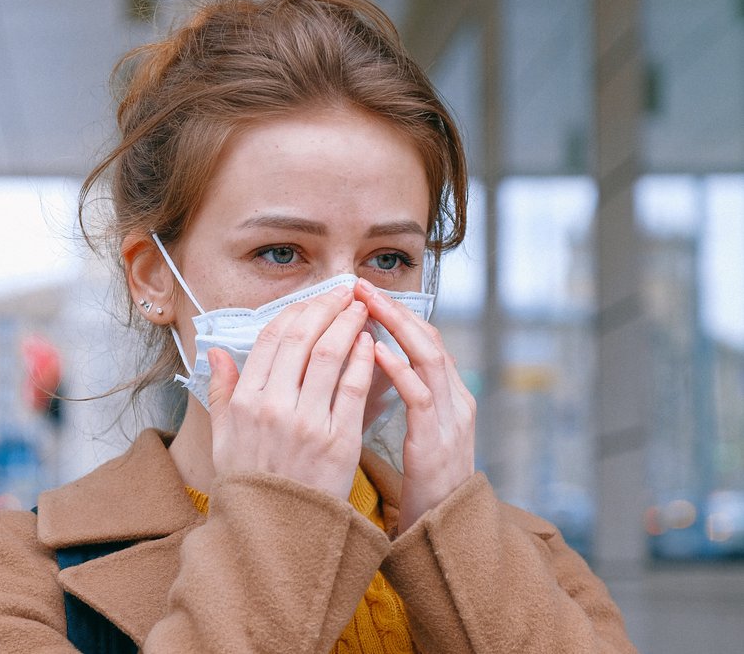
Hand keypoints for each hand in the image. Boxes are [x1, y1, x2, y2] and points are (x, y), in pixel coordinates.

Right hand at [207, 285, 374, 499]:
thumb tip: (215, 352)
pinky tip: (371, 344)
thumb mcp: (223, 436)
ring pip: (331, 355)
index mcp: (244, 400)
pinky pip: (353, 388)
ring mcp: (306, 423)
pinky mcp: (338, 441)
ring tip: (362, 310)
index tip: (314, 298)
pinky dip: (364, 359)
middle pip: (302, 338)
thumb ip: (220, 391)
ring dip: (349, 324)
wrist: (274, 533)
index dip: (297, 310)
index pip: (271, 338)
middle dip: (327, 307)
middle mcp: (272, 406)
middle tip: (345, 292)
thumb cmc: (251, 483)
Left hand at [355, 278, 475, 530]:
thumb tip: (367, 362)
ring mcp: (451, 419)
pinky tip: (376, 352)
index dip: (395, 312)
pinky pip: (420, 398)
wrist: (444, 532)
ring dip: (396, 328)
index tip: (363, 291)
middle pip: (428, 339)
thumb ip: (402, 397)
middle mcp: (455, 399)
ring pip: (429, 358)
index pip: (422, 339)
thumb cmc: (422, 481)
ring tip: (367, 303)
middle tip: (360, 284)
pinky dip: (399, 371)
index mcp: (447, 395)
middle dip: (394, 309)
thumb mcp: (414, 431)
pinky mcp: (438, 442)